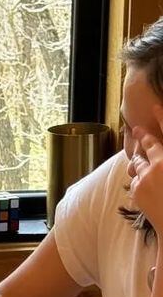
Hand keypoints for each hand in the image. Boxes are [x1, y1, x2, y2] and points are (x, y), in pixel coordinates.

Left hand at [128, 115, 162, 230]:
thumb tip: (157, 155)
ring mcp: (145, 178)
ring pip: (138, 164)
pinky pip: (137, 180)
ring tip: (140, 157)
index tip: (154, 106)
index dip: (160, 118)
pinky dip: (140, 179)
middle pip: (147, 148)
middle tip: (137, 129)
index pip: (162, 135)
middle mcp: (158, 166)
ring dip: (140, 161)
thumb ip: (162, 161)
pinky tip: (146, 183)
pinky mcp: (137, 190)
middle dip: (142, 138)